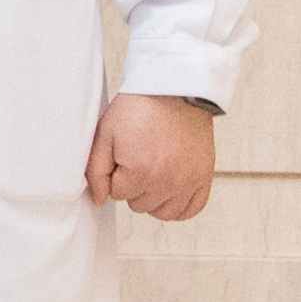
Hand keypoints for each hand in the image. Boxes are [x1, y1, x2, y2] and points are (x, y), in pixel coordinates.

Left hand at [87, 93, 215, 220]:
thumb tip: (99, 199)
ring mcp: (188, 181)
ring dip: (154, 197)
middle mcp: (167, 182)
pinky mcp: (204, 177)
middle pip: (139, 205)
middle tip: (139, 156)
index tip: (123, 153)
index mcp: (141, 172)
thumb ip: (96, 171)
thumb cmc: (139, 108)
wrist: (174, 89)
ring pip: (162, 212)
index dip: (116, 173)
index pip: (117, 194)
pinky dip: (179, 205)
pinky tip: (170, 190)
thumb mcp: (106, 134)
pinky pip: (191, 210)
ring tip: (153, 172)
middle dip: (133, 185)